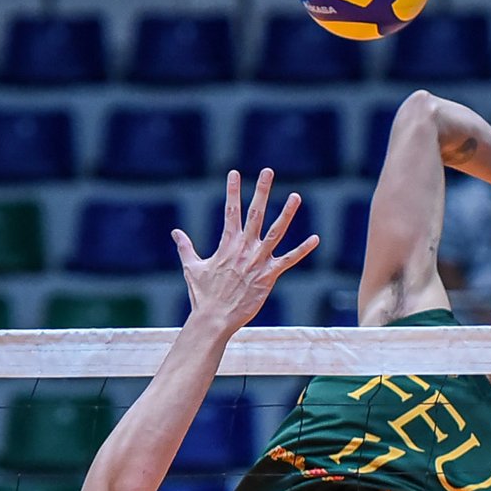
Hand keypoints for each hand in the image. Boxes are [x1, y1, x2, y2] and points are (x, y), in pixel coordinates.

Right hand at [174, 168, 317, 333]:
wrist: (214, 318)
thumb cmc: (203, 295)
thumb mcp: (191, 268)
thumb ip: (185, 247)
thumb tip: (175, 232)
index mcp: (227, 245)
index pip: (230, 211)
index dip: (232, 191)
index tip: (234, 172)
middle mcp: (243, 249)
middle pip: (254, 214)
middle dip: (261, 191)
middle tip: (268, 171)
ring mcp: (257, 261)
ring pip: (275, 232)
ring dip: (286, 214)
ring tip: (296, 196)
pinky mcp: (268, 276)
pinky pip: (289, 261)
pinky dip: (302, 250)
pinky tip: (315, 238)